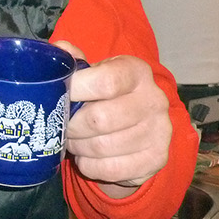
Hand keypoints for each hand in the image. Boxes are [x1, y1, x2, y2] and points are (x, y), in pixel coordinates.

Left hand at [58, 40, 172, 195]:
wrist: (139, 128)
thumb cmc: (108, 96)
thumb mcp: (95, 73)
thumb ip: (76, 62)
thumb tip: (59, 49)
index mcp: (136, 72)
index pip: (107, 81)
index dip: (76, 90)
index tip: (59, 96)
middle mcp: (154, 100)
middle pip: (100, 119)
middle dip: (72, 126)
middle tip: (62, 127)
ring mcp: (159, 132)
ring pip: (102, 147)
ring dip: (79, 146)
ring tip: (73, 141)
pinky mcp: (156, 159)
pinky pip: (111, 169)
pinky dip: (90, 166)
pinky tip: (87, 157)